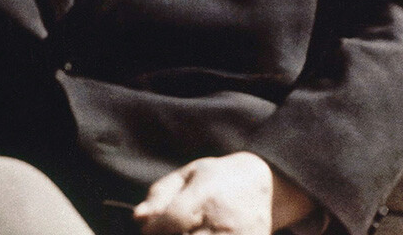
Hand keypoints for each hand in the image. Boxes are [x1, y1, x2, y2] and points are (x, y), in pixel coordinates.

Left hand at [135, 152, 311, 234]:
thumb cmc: (219, 178)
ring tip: (191, 228)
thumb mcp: (188, 174)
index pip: (173, 220)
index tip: (150, 228)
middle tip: (172, 228)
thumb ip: (160, 195)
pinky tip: (203, 232)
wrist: (265, 185)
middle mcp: (223, 220)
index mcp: (206, 194)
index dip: (155, 228)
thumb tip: (138, 218)